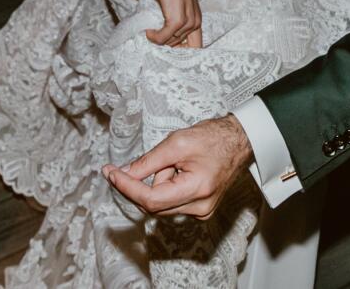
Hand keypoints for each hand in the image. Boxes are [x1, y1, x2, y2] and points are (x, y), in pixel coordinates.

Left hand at [103, 115, 253, 219]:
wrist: (239, 141)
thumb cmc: (213, 138)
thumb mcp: (176, 143)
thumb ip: (148, 162)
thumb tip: (123, 174)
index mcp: (197, 190)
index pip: (150, 199)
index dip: (126, 187)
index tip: (110, 173)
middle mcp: (200, 208)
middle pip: (153, 204)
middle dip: (144, 182)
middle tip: (148, 159)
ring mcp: (201, 211)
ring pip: (161, 203)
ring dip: (158, 182)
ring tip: (176, 161)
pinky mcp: (199, 209)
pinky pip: (170, 202)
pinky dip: (167, 186)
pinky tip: (180, 171)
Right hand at [147, 0, 202, 48]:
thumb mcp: (177, 4)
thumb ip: (175, 19)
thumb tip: (164, 34)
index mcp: (197, 19)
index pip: (196, 47)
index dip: (182, 52)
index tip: (167, 52)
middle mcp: (195, 22)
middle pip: (181, 47)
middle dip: (167, 47)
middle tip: (154, 42)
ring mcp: (188, 22)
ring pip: (171, 42)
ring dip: (158, 40)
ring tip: (149, 32)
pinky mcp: (177, 20)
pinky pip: (163, 37)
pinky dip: (154, 37)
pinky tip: (148, 31)